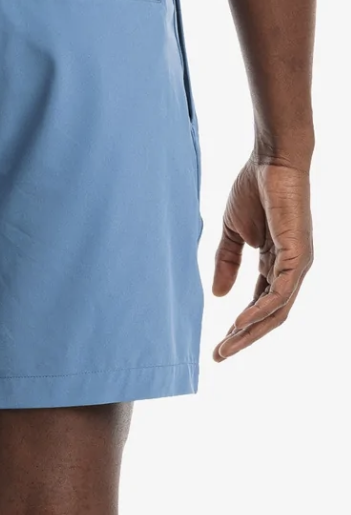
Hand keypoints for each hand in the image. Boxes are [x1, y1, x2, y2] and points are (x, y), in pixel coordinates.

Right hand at [212, 159, 312, 360]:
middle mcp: (291, 269)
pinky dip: (261, 309)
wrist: (271, 160)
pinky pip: (280, 291)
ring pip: (277, 310)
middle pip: (270, 315)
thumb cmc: (254, 189)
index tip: (217, 345)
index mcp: (276, 264)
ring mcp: (297, 263)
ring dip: (250, 331)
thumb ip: (226, 262)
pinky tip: (241, 321)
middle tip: (219, 355)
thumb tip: (218, 294)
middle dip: (244, 337)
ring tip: (227, 346)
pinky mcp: (296, 253)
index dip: (239, 326)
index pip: (260, 304)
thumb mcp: (232, 233)